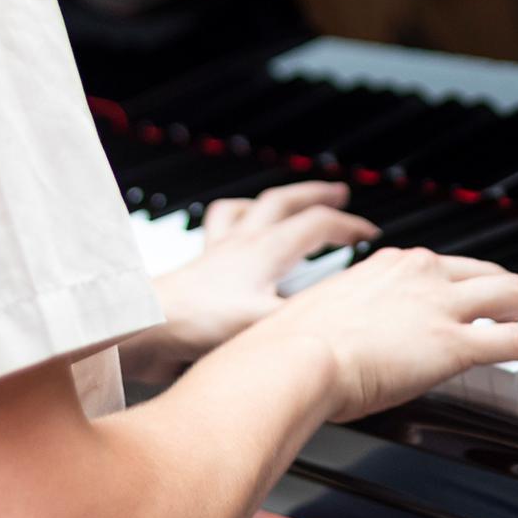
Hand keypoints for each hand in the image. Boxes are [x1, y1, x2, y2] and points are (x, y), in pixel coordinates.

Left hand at [125, 181, 376, 381]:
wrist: (146, 325)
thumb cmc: (200, 323)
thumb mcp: (267, 325)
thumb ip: (308, 319)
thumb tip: (344, 319)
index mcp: (266, 251)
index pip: (317, 225)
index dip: (349, 227)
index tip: (371, 236)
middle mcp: (242, 242)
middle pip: (284, 202)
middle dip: (315, 195)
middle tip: (338, 192)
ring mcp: (218, 250)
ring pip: (249, 209)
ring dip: (272, 201)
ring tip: (284, 202)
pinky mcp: (199, 265)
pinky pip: (217, 229)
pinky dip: (232, 222)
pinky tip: (236, 232)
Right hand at [251, 248, 517, 422]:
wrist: (294, 358)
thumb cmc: (294, 347)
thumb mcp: (329, 318)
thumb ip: (356, 320)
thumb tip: (356, 340)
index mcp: (388, 264)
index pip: (448, 267)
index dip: (477, 282)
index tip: (490, 292)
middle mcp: (419, 272)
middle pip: (489, 273)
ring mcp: (439, 304)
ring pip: (513, 296)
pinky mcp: (453, 341)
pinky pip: (517, 338)